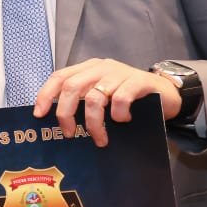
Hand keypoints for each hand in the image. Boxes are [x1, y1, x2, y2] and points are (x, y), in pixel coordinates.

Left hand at [33, 58, 181, 146]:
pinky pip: (121, 98)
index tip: (39, 114)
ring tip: (101, 139)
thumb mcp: (103, 96)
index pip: (59, 77)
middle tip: (70, 134)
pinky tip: (123, 121)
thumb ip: (84, 102)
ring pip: (94, 97)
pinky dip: (118, 114)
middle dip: (66, 114)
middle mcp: (101, 67)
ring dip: (94, 123)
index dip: (46, 94)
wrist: (166, 92)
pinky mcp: (138, 81)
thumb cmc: (129, 98)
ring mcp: (120, 72)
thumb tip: (61, 124)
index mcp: (88, 69)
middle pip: (71, 87)